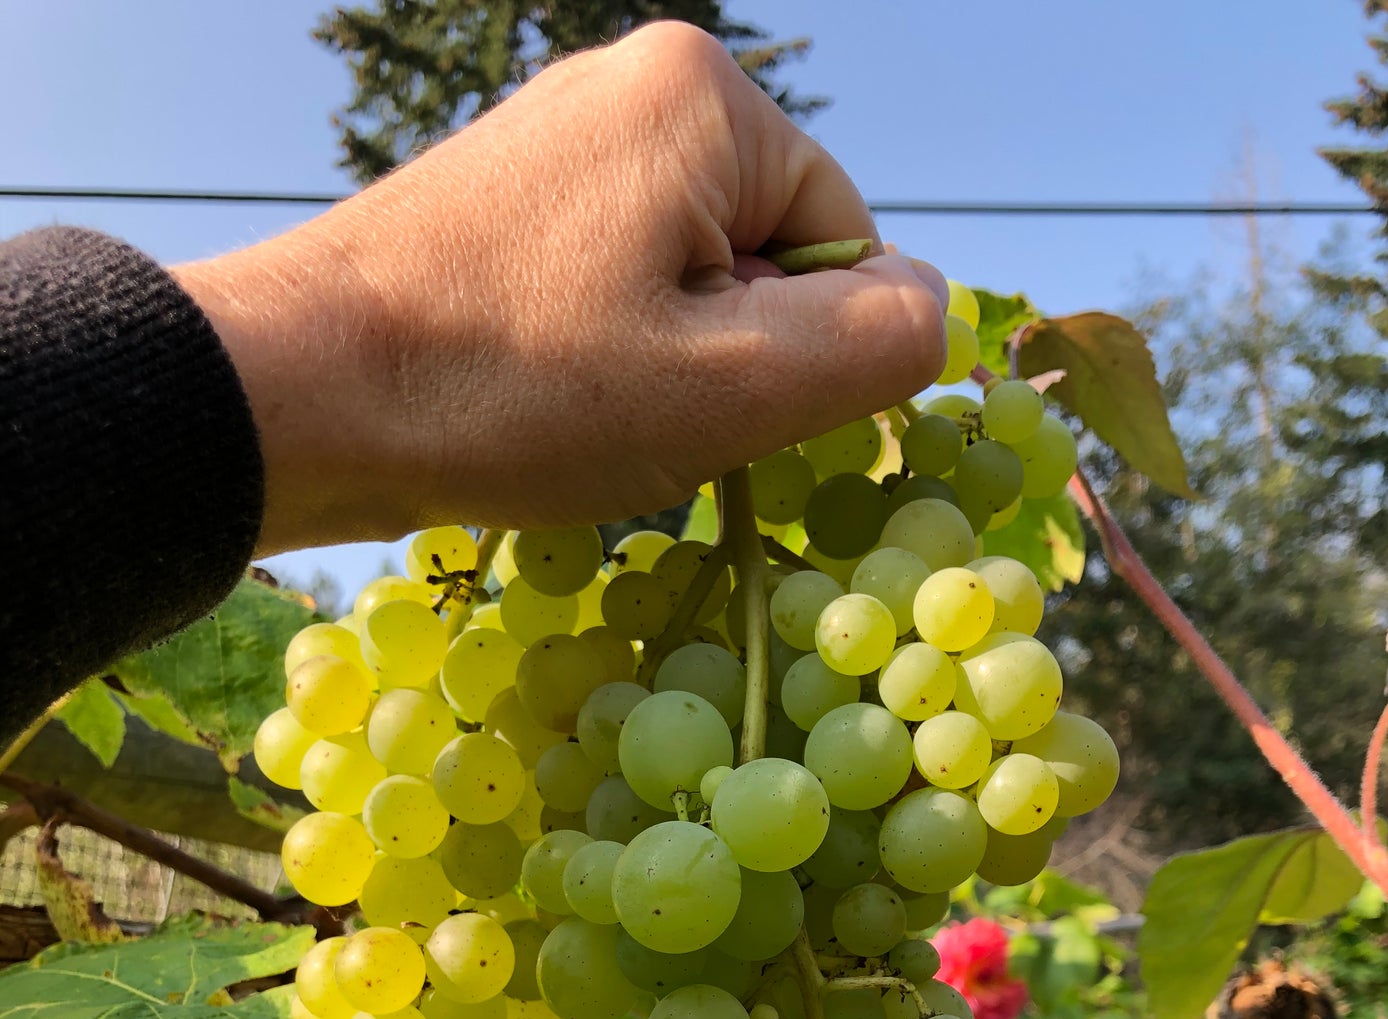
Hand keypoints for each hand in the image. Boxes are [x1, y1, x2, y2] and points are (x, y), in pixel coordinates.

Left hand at [175, 22, 946, 555]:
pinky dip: (597, 349)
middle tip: (635, 416)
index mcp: (703, 96)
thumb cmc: (519, 394)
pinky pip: (609, 278)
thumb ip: (870, 345)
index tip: (715, 410)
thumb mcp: (730, 388)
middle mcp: (629, 83)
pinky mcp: (499, 194)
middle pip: (763, 252)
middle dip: (727, 353)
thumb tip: (936, 310)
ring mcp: (555, 135)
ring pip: (686, 277)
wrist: (302, 395)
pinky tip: (538, 390)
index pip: (845, 238)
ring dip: (662, 362)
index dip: (806, 352)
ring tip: (575, 405)